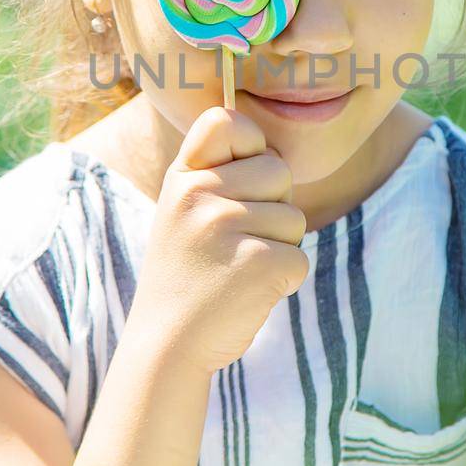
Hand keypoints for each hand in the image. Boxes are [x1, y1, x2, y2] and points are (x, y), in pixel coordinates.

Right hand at [125, 106, 310, 374]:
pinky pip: (299, 259)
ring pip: (294, 219)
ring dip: (279, 248)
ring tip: (237, 271)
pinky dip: (284, 281)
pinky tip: (248, 293)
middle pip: (279, 172)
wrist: (165, 345)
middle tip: (236, 244)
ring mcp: (228, 227)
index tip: (240, 177)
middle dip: (273, 208)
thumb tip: (272, 151)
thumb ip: (216, 174)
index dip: (250, 144)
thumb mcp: (181, 211)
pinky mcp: (259, 263)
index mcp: (184, 176)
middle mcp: (201, 194)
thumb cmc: (185, 276)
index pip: (228, 120)